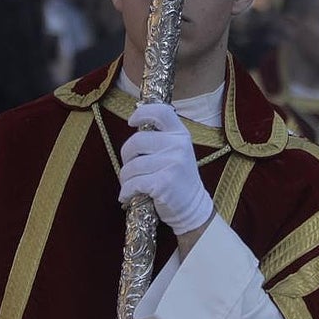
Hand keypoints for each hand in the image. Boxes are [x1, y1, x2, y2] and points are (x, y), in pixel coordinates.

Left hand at [119, 103, 213, 234]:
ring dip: (125, 179)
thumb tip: (135, 122)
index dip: (142, 112)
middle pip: (136, 141)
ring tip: (131, 185)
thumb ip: (161, 137)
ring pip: (131, 166)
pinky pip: (132, 184)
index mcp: (181, 134)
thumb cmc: (178, 178)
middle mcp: (178, 145)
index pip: (161, 112)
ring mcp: (172, 163)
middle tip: (130, 167)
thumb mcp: (177, 151)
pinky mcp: (163, 182)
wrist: (193, 207)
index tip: (131, 121)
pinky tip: (128, 196)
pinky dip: (126, 192)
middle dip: (126, 157)